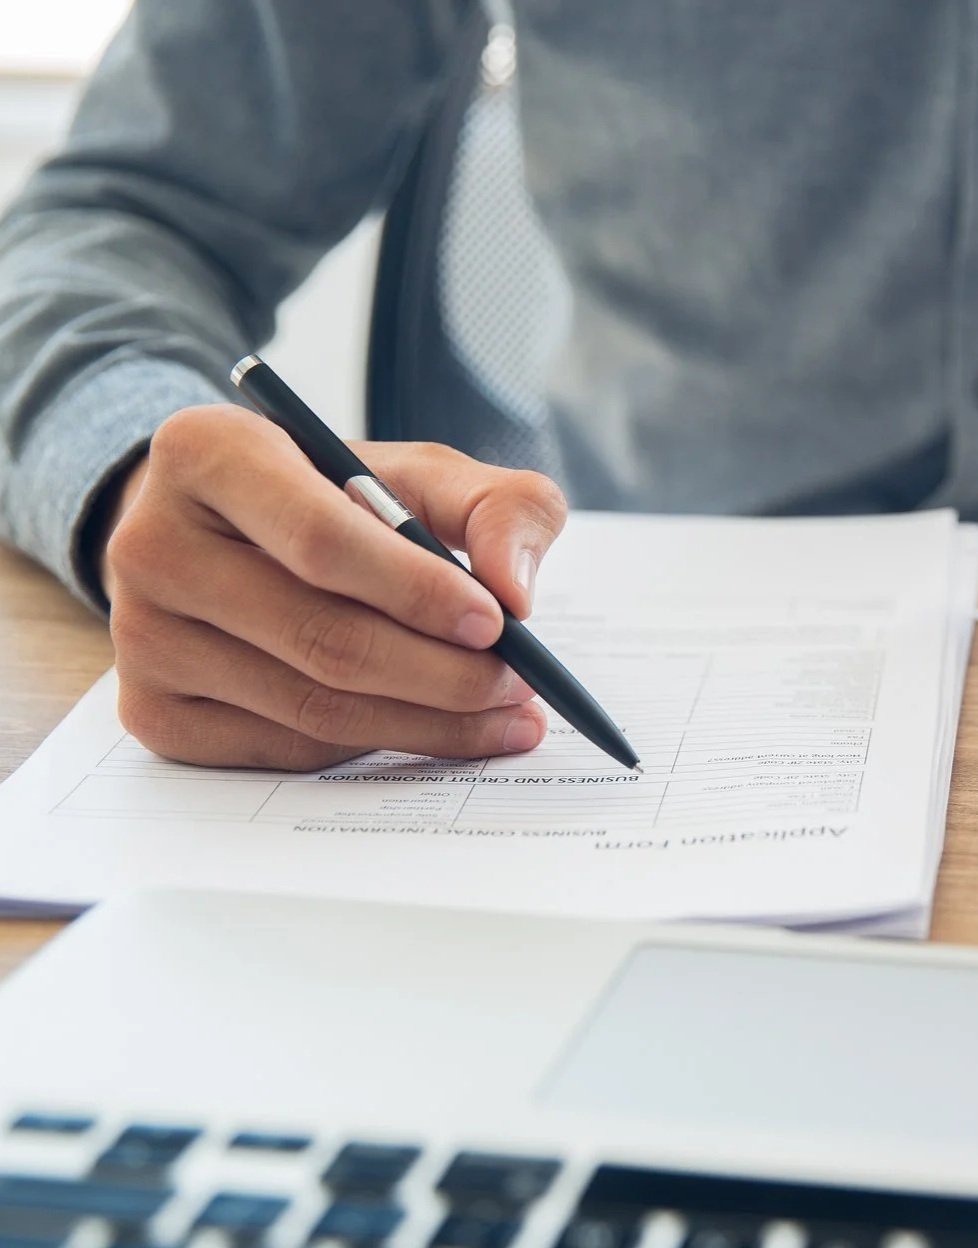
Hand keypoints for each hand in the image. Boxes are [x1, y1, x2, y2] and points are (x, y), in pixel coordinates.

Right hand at [101, 404, 568, 768]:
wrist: (231, 535)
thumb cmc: (338, 498)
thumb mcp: (423, 474)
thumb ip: (498, 507)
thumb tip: (516, 592)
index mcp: (207, 453)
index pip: (321, 539)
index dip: (416, 590)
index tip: (497, 623)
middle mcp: (150, 544)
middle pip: (322, 638)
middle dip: (443, 673)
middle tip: (521, 684)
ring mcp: (141, 637)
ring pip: (312, 708)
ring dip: (427, 722)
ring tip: (504, 714)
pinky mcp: (152, 712)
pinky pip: (287, 749)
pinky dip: (374, 746)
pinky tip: (430, 727)